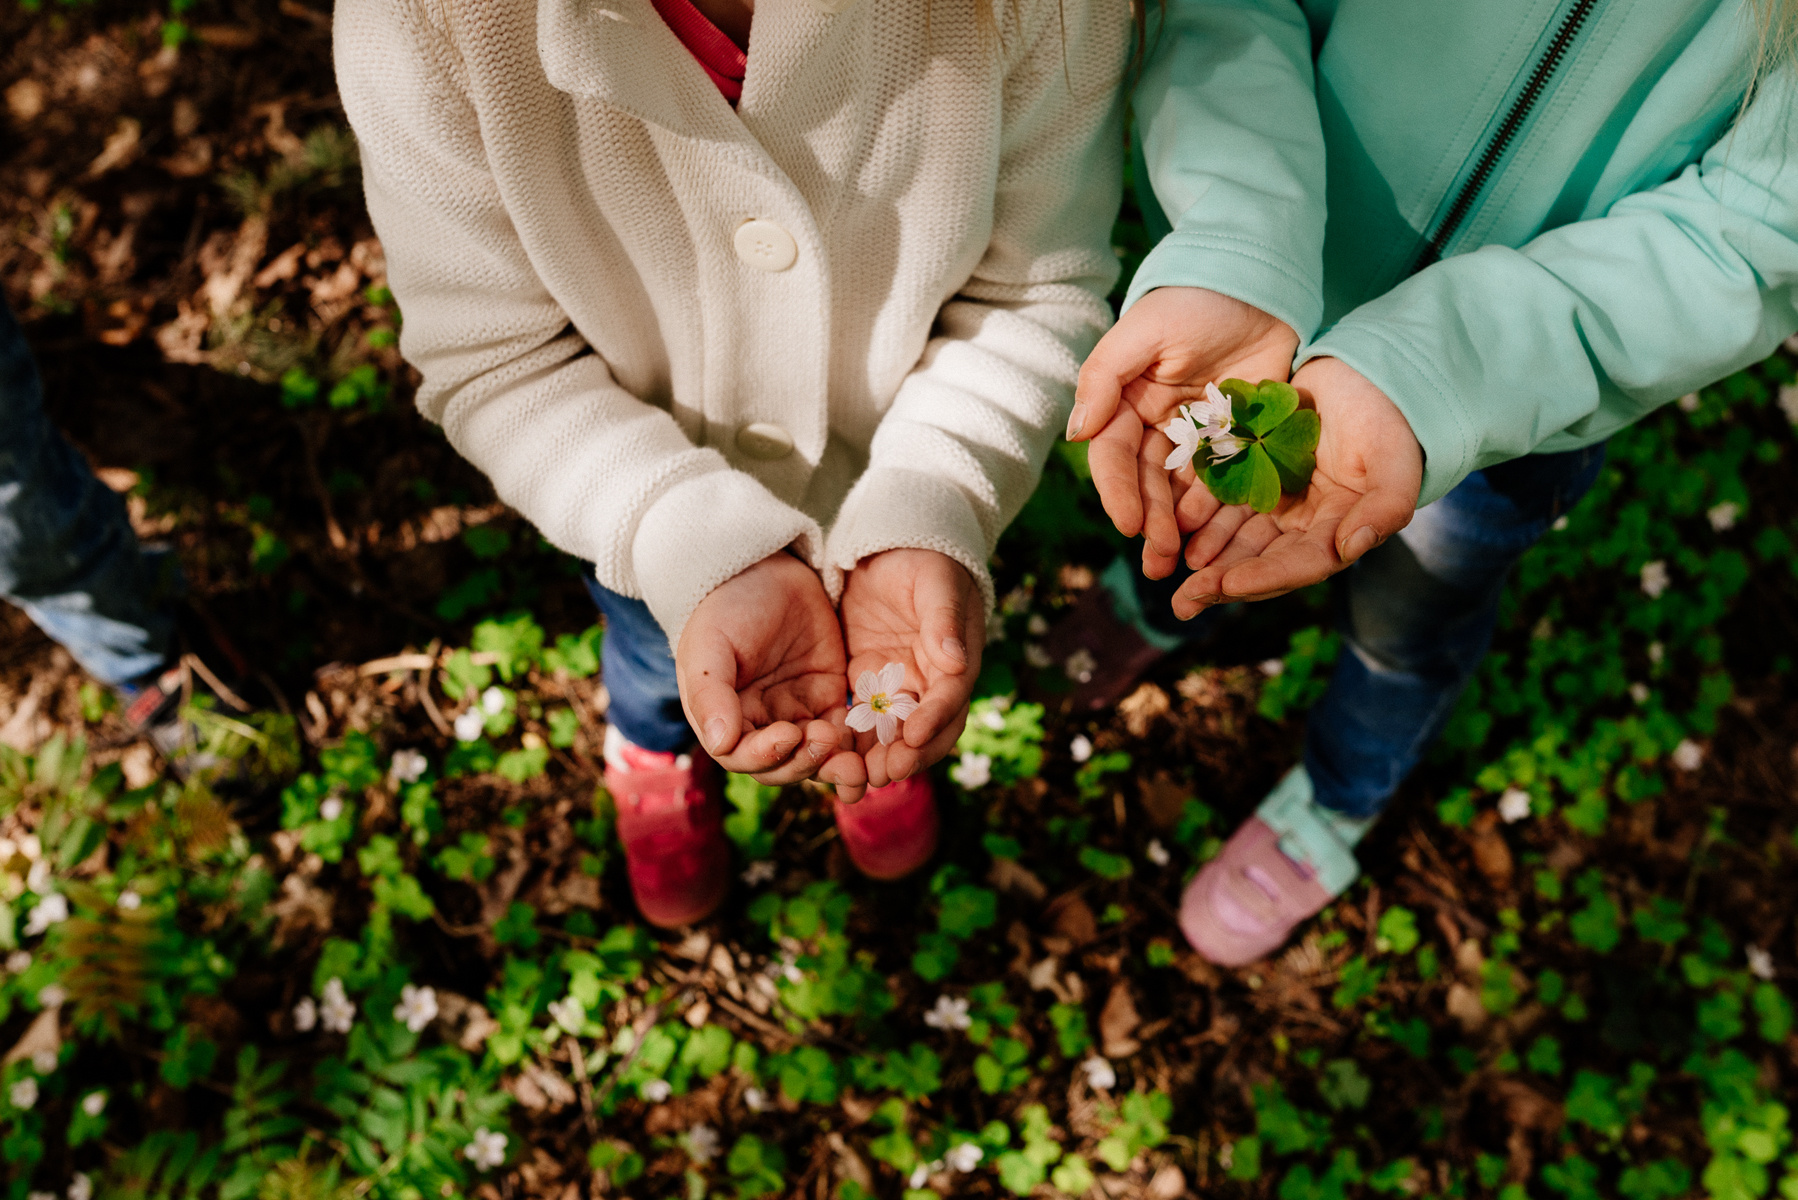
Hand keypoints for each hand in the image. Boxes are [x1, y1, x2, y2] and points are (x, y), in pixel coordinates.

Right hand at [676, 552, 866, 796]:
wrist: (761, 569)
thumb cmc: (724, 608)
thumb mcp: (709, 646)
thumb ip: (710, 695)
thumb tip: (720, 743)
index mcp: (726, 720)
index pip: (744, 756)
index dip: (766, 755)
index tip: (789, 735)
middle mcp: (761, 726)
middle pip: (784, 765)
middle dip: (806, 763)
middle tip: (827, 743)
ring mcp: (797, 714)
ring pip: (816, 757)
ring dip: (834, 766)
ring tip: (856, 765)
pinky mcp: (829, 699)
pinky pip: (844, 733)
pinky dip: (856, 746)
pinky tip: (872, 746)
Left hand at [839, 549, 984, 789]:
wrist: (891, 545)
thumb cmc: (923, 559)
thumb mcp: (936, 583)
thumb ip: (944, 621)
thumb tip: (956, 661)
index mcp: (956, 661)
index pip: (949, 700)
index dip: (934, 721)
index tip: (912, 738)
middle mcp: (929, 682)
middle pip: (924, 731)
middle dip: (906, 755)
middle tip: (882, 774)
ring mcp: (897, 685)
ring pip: (891, 734)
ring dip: (877, 758)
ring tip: (856, 779)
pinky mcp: (866, 682)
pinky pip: (860, 719)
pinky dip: (850, 741)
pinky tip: (831, 759)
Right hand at [1068, 287, 1298, 578]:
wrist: (1260, 282)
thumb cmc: (1194, 299)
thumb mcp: (1144, 331)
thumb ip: (1105, 377)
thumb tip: (1076, 432)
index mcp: (1125, 401)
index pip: (1114, 455)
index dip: (1119, 492)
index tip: (1128, 525)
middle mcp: (1155, 424)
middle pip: (1147, 483)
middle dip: (1150, 522)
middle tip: (1159, 560)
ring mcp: (1196, 435)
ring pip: (1181, 491)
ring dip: (1179, 527)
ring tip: (1184, 563)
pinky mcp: (1235, 439)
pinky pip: (1223, 481)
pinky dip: (1217, 511)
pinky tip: (1216, 538)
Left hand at [1169, 356, 1422, 617]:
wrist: (1366, 373)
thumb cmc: (1388, 419)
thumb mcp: (1395, 461)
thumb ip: (1384, 508)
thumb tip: (1350, 550)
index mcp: (1339, 530)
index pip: (1299, 564)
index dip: (1264, 577)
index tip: (1227, 586)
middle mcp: (1306, 524)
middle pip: (1260, 560)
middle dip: (1221, 582)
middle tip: (1182, 602)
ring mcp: (1278, 500)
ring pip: (1235, 536)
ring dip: (1205, 555)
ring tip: (1166, 569)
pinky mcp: (1255, 473)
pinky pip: (1222, 501)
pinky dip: (1199, 515)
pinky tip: (1172, 524)